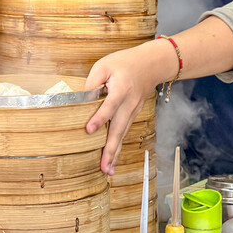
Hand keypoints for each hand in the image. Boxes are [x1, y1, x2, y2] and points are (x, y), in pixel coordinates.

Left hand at [84, 41, 173, 174]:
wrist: (153, 64)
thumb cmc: (125, 62)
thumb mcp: (104, 65)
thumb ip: (92, 82)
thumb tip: (80, 99)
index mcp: (122, 88)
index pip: (109, 105)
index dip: (100, 118)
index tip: (89, 130)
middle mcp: (129, 103)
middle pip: (119, 128)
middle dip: (111, 148)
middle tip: (104, 166)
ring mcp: (133, 110)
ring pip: (123, 134)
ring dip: (115, 153)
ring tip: (108, 170)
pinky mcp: (133, 114)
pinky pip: (124, 132)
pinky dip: (119, 146)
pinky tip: (113, 159)